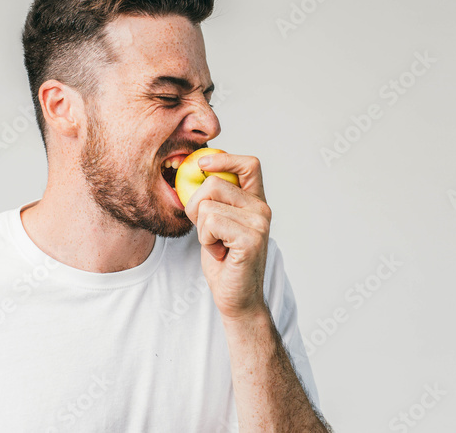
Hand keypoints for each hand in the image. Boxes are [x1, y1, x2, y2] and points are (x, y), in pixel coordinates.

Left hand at [184, 152, 270, 322]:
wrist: (236, 297)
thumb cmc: (224, 261)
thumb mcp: (217, 223)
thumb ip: (213, 200)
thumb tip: (193, 173)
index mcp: (256, 201)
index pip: (249, 164)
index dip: (225, 159)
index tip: (202, 164)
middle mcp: (262, 208)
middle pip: (215, 183)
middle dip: (196, 205)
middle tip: (206, 230)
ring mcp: (259, 223)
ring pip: (208, 205)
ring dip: (202, 228)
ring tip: (216, 244)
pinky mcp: (250, 239)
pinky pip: (211, 223)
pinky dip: (206, 239)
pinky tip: (219, 253)